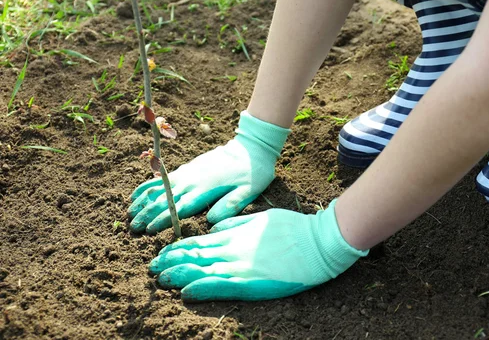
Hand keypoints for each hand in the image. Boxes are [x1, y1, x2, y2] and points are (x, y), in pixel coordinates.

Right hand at [128, 111, 289, 232]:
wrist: (251, 147)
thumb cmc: (253, 173)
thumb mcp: (249, 191)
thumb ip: (230, 205)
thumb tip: (210, 221)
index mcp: (205, 190)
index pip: (179, 208)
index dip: (162, 219)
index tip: (148, 230)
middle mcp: (192, 181)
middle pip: (164, 200)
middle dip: (147, 214)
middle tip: (132, 228)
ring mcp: (187, 173)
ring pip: (159, 189)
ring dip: (143, 201)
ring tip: (129, 214)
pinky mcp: (187, 168)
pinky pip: (162, 178)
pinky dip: (148, 186)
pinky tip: (136, 194)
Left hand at [148, 200, 368, 300]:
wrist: (317, 241)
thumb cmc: (293, 228)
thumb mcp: (260, 218)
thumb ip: (236, 223)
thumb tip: (215, 228)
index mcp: (235, 234)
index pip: (198, 242)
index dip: (177, 248)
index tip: (161, 253)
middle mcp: (233, 250)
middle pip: (195, 256)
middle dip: (171, 262)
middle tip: (152, 267)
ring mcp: (241, 266)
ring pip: (202, 270)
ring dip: (179, 275)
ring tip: (160, 279)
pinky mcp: (252, 282)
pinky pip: (221, 285)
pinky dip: (202, 287)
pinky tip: (186, 291)